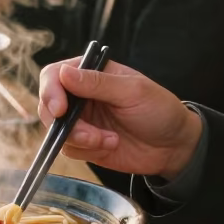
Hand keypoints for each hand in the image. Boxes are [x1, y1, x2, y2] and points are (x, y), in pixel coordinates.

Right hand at [38, 58, 203, 178]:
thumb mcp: (133, 91)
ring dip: (81, 139)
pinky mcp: (85, 143)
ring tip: (108, 140)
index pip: (55, 75)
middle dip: (65, 123)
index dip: (51, 91)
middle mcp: (81, 95)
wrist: (174, 146)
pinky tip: (111, 145)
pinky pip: (70, 149)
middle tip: (89, 134)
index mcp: (91, 73)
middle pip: (49, 105)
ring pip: (57, 131)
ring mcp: (82, 120)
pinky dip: (88, 150)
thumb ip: (97, 83)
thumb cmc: (159, 109)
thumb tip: (64, 73)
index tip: (60, 109)